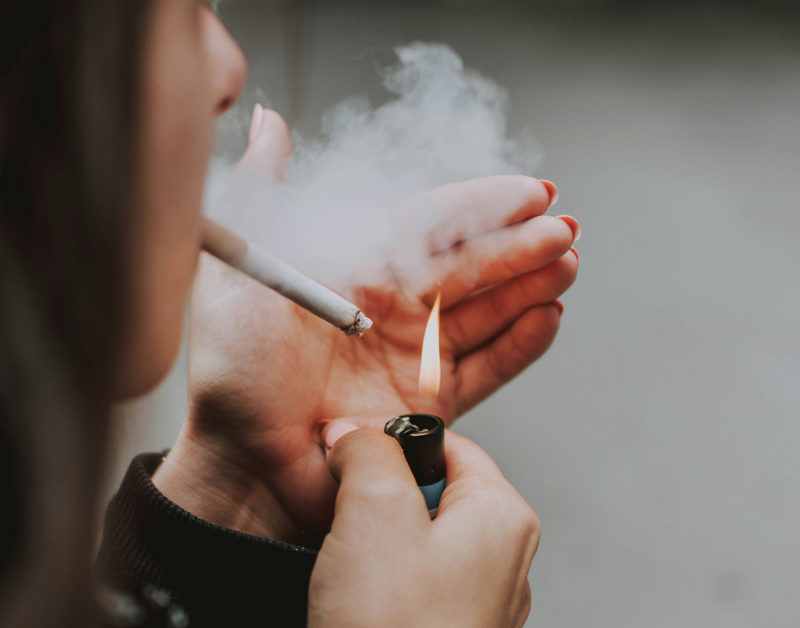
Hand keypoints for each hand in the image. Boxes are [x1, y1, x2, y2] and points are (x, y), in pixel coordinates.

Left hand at [153, 108, 578, 537]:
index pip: (428, 223)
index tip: (528, 191)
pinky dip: (520, 344)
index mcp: (352, 266)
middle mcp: (387, 307)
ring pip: (485, 311)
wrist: (243, 462)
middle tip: (562, 228)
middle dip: (517, 244)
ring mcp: (410, 355)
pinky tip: (549, 315)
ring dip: (529, 285)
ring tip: (567, 263)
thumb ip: (263, 190)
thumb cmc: (232, 367)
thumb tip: (268, 120)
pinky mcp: (428, 404)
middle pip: (466, 265)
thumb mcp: (242, 267)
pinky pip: (486, 368)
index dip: (479, 205)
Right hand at [309, 426, 538, 627]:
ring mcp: (478, 605)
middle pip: (428, 494)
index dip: (390, 446)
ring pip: (413, 545)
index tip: (352, 461)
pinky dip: (376, 590)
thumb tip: (355, 432)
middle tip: (348, 525)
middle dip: (377, 502)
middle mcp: (503, 560)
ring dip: (371, 549)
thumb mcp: (372, 510)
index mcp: (502, 516)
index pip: (447, 445)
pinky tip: (356, 605)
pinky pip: (407, 591)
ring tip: (350, 573)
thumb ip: (367, 451)